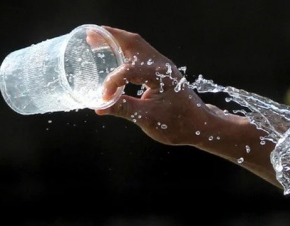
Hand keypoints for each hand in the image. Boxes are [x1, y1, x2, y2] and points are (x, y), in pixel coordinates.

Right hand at [95, 27, 208, 145]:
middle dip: (110, 38)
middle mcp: (162, 65)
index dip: (113, 82)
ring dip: (117, 41)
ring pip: (137, 45)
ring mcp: (162, 66)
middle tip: (90, 37)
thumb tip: (100, 107)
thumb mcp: (149, 119)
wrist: (199, 125)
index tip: (104, 97)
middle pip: (133, 42)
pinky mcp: (161, 71)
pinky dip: (125, 50)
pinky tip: (114, 55)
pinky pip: (141, 53)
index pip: (129, 70)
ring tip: (97, 40)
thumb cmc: (178, 123)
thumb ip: (124, 109)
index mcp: (160, 75)